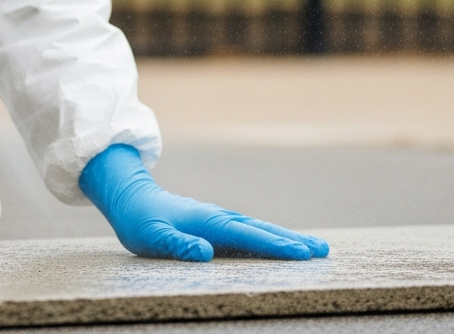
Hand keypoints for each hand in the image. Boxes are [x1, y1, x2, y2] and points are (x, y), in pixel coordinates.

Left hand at [79, 144, 328, 261]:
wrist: (131, 198)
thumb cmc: (140, 221)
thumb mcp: (152, 237)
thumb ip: (177, 244)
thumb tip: (205, 253)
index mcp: (208, 222)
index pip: (248, 237)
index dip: (276, 246)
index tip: (302, 254)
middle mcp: (219, 218)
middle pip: (262, 230)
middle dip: (292, 241)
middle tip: (323, 251)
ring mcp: (219, 219)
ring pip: (258, 229)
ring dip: (285, 238)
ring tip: (313, 248)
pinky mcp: (215, 223)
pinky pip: (248, 231)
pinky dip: (269, 237)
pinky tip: (279, 245)